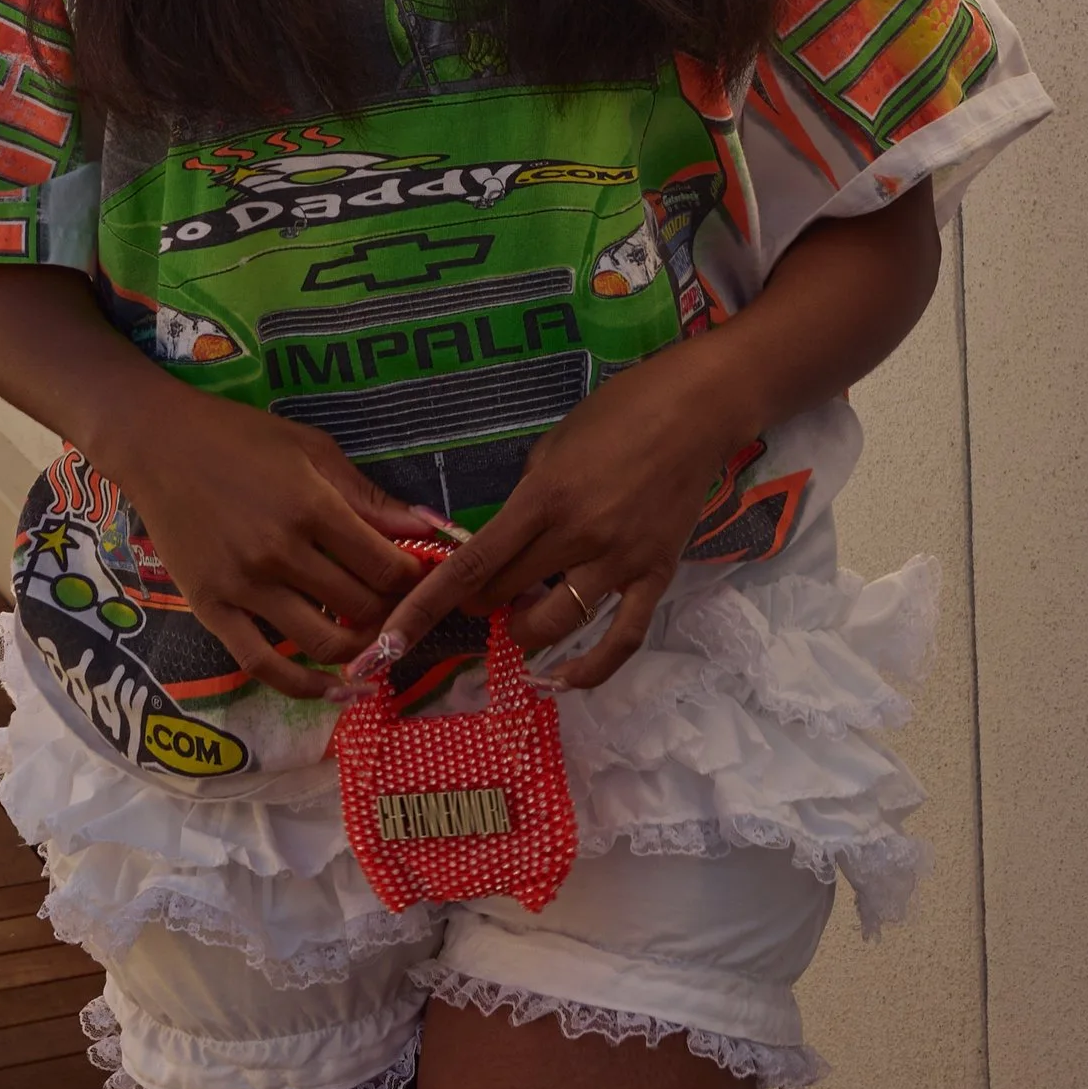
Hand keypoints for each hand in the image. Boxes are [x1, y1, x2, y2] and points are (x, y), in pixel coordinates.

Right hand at [99, 387, 432, 700]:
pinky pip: (263, 665)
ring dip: (359, 648)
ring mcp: (244, 587)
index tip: (419, 576)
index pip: (386, 567)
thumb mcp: (313, 450)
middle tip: (398, 606)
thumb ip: (368, 496)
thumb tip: (428, 528)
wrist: (158, 443)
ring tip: (370, 637)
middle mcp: (281, 553)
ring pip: (323, 642)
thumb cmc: (240, 437)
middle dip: (391, 611)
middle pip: (361, 607)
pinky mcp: (212, 609)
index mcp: (312, 507)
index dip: (414, 579)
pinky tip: (331, 689)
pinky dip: (303, 686)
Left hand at [360, 344, 740, 694]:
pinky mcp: (656, 575)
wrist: (695, 409)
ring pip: (554, 623)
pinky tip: (566, 679)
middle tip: (482, 594)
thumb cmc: (620, 410)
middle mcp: (577, 535)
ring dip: (525, 630)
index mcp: (543, 497)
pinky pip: (621, 637)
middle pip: (507, 594)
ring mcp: (619, 560)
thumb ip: (529, 494)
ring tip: (521, 618)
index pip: (474, 562)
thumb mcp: (555, 441)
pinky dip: (591, 668)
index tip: (392, 637)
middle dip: (482, 602)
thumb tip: (507, 537)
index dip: (428, 605)